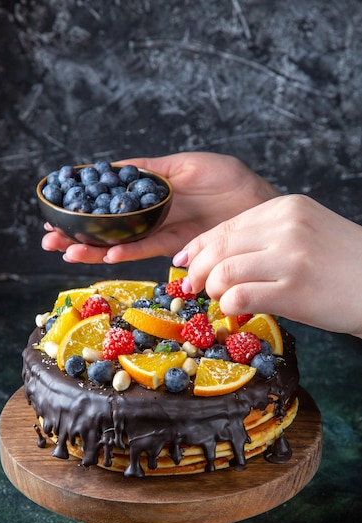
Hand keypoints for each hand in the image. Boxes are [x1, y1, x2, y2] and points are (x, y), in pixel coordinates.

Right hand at [41, 152, 277, 263]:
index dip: (84, 208)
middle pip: (108, 228)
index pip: (110, 203)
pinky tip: (106, 256)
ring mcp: (162, 234)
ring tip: (66, 251)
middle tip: (50, 239)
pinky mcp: (177, 249)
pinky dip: (127, 254)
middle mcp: (153, 217)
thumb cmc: (229, 180)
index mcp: (152, 194)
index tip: (57, 210)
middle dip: (78, 234)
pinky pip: (147, 251)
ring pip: (121, 244)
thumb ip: (152, 170)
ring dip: (93, 249)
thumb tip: (114, 168)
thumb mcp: (186, 166)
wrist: (259, 206)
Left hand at [175, 194, 361, 336]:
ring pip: (224, 273)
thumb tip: (216, 256)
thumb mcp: (306, 232)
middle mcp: (286, 228)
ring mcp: (290, 258)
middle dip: (196, 271)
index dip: (198, 247)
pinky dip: (229, 306)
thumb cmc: (342, 263)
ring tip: (221, 299)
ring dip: (214, 290)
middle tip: (192, 287)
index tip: (184, 262)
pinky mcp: (294, 290)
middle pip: (218, 249)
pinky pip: (239, 297)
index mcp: (286, 208)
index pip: (225, 226)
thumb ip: (265, 237)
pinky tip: (237, 310)